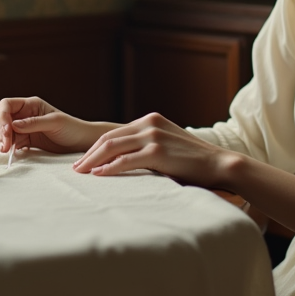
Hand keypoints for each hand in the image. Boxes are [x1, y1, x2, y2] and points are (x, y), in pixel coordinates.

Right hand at [0, 96, 108, 154]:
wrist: (82, 142)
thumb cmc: (72, 128)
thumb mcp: (54, 123)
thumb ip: (33, 123)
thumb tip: (12, 125)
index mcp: (31, 105)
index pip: (7, 105)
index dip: (3, 116)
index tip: (7, 130)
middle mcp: (25, 115)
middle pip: (3, 119)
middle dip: (1, 132)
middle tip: (6, 146)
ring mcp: (25, 128)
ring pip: (4, 132)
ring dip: (2, 141)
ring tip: (6, 150)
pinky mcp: (27, 141)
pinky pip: (11, 143)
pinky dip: (8, 147)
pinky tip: (10, 153)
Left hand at [73, 112, 236, 189]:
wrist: (219, 164)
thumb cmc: (193, 162)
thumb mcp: (168, 145)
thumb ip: (149, 146)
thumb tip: (126, 160)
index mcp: (151, 120)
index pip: (115, 133)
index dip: (96, 147)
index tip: (83, 160)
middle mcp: (150, 124)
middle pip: (109, 138)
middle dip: (89, 154)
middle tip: (75, 169)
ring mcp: (153, 136)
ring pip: (112, 146)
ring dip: (93, 161)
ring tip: (80, 173)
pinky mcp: (157, 152)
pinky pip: (125, 160)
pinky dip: (109, 168)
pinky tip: (98, 175)